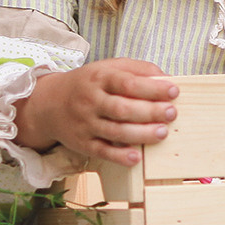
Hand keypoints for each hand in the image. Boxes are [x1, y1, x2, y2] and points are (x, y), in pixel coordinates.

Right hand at [21, 58, 178, 165]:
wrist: (50, 104)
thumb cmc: (88, 84)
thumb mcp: (108, 68)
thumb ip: (137, 69)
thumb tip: (166, 78)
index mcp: (99, 78)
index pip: (127, 82)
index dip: (152, 87)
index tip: (174, 91)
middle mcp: (90, 101)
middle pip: (122, 108)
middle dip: (150, 111)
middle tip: (171, 113)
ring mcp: (85, 123)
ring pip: (114, 131)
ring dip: (141, 133)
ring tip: (162, 132)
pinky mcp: (82, 143)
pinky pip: (102, 151)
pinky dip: (119, 156)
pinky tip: (137, 157)